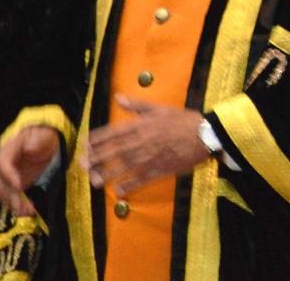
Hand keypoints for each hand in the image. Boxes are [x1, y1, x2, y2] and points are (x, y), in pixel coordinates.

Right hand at [0, 126, 59, 215]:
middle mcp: (3, 166)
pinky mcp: (14, 185)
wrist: (43, 140)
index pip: (3, 164)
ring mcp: (7, 177)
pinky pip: (12, 197)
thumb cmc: (42, 136)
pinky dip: (18, 205)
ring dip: (14, 204)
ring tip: (28, 212)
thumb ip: (36, 141)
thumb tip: (29, 148)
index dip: (9, 176)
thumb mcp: (42, 135)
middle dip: (11, 196)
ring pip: (4, 193)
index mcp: (7, 151)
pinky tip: (29, 211)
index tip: (19, 186)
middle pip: (1, 182)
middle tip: (23, 206)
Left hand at [81, 95, 211, 195]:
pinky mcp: (161, 169)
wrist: (207, 135)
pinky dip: (129, 185)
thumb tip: (118, 98)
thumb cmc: (184, 120)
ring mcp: (151, 157)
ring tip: (95, 180)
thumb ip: (138, 105)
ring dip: (108, 174)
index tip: (85, 144)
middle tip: (82, 164)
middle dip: (97, 158)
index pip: (114, 132)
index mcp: (142, 125)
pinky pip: (141, 179)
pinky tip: (119, 190)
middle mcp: (143, 142)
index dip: (98, 139)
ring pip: (124, 167)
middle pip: (114, 151)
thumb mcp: (161, 109)